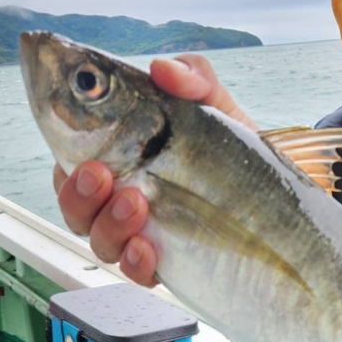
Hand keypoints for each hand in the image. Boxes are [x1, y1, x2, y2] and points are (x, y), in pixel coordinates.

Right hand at [54, 54, 257, 284]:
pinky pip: (135, 272)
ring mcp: (139, 231)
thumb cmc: (234, 151)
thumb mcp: (216, 106)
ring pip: (97, 238)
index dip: (63, 150)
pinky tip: (147, 249)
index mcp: (119, 154)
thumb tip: (163, 69)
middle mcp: (119, 195)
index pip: (71, 154)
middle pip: (73, 202)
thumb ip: (192, 79)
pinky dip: (135, 262)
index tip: (80, 145)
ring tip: (135, 203)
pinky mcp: (164, 263)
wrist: (279, 199)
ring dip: (107, 224)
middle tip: (100, 174)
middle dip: (77, 192)